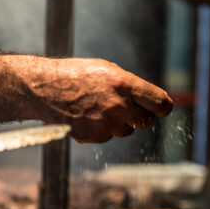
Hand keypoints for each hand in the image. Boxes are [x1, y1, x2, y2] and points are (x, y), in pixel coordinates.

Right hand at [29, 58, 172, 142]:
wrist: (46, 90)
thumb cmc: (77, 76)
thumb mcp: (107, 71)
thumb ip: (130, 86)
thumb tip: (149, 100)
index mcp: (124, 85)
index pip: (159, 103)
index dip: (163, 108)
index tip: (161, 109)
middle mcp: (118, 107)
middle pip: (146, 122)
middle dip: (141, 117)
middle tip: (131, 110)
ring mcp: (105, 124)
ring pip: (125, 131)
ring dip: (119, 123)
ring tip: (99, 109)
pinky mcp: (94, 137)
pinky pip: (107, 136)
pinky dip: (101, 129)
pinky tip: (87, 117)